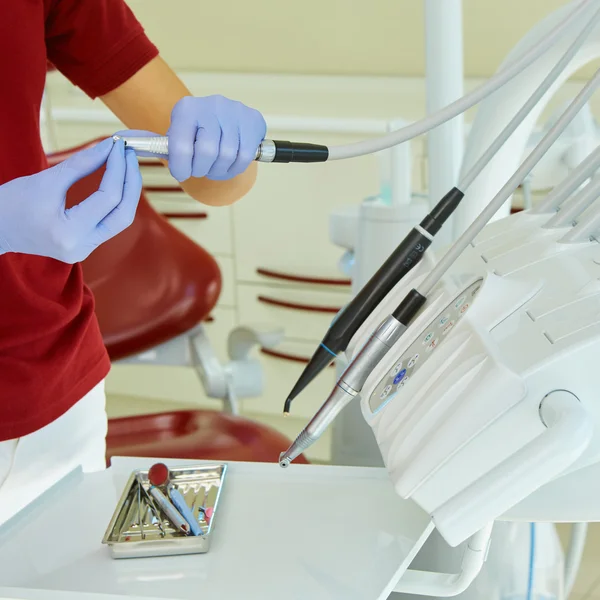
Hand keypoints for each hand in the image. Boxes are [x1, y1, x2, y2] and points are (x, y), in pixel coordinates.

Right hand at [0, 138, 141, 262]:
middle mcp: (82, 247)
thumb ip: (81, 164)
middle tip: (129, 155)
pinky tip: (117, 182)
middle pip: (123, 214)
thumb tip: (109, 147)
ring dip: (127, 192)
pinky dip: (116, 202)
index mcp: (69, 232)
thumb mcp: (45, 180)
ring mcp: (85, 250)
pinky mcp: (85, 247)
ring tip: (126, 165)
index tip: (118, 146)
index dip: (118, 169)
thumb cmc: (9, 204)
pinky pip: (109, 223)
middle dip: (131, 182)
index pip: (108, 198)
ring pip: (120, 220)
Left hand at [166, 95, 265, 181]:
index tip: (182, 173)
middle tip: (201, 170)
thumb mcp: (177, 136)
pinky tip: (229, 163)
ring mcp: (234, 111)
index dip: (181, 167)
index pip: (180, 146)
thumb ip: (157, 143)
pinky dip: (236, 167)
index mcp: (186, 109)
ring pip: (227, 156)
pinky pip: (244, 156)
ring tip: (215, 166)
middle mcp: (211, 105)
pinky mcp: (252, 120)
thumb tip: (122, 142)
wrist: (227, 121)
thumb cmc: (197, 134)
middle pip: (207, 153)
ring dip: (220, 170)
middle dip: (202, 169)